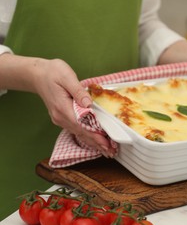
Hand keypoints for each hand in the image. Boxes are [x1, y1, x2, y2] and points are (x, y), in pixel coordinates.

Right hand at [0, 54, 115, 156]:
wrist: (36, 74)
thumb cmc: (52, 73)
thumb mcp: (66, 77)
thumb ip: (78, 91)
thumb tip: (89, 104)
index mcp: (62, 108)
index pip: (81, 125)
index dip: (94, 135)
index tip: (105, 143)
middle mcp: (60, 117)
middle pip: (81, 133)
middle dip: (97, 143)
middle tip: (111, 151)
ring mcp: (60, 118)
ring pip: (79, 133)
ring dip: (93, 142)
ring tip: (106, 150)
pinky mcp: (62, 117)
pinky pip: (76, 129)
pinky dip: (86, 136)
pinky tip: (94, 142)